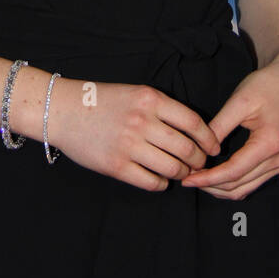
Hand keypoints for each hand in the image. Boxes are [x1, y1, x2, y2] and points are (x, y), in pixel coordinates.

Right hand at [49, 80, 220, 191]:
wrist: (63, 111)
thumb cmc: (102, 101)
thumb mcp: (136, 93)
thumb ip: (162, 108)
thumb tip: (193, 132)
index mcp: (150, 99)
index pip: (193, 122)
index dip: (209, 138)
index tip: (214, 148)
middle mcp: (142, 122)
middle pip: (187, 148)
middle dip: (199, 160)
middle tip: (199, 164)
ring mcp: (129, 145)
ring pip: (173, 168)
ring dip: (182, 174)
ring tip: (180, 172)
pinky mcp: (117, 166)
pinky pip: (151, 182)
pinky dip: (162, 184)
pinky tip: (160, 179)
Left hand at [180, 54, 278, 199]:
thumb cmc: (265, 86)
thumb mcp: (239, 102)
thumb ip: (219, 127)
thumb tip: (201, 150)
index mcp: (269, 144)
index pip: (233, 172)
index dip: (208, 178)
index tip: (187, 179)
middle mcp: (277, 159)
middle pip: (238, 185)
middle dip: (210, 186)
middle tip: (186, 178)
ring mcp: (278, 163)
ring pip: (244, 189)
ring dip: (219, 189)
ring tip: (197, 179)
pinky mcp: (275, 162)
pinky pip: (251, 183)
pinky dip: (231, 184)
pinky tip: (214, 177)